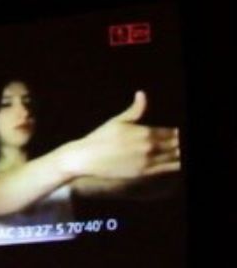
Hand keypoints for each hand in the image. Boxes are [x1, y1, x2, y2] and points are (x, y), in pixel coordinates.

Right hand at [66, 92, 180, 179]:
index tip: (180, 137)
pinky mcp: (142, 173)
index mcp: (146, 132)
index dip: (180, 135)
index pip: (174, 133)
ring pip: (175, 157)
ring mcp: (147, 161)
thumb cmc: (99, 139)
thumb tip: (142, 93)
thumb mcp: (117, 122)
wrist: (85, 158)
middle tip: (181, 146)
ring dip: (180, 154)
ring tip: (179, 153)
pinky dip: (176, 166)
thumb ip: (135, 110)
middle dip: (181, 144)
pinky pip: (167, 169)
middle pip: (178, 145)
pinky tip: (178, 164)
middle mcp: (150, 146)